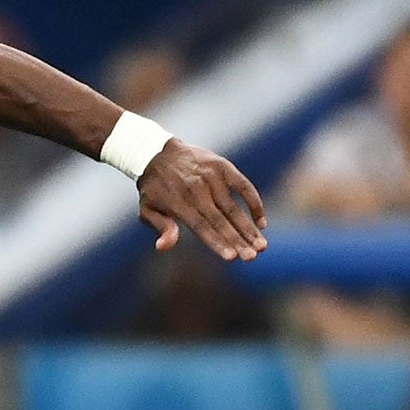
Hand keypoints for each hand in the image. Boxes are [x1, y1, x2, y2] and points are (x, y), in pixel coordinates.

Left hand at [136, 139, 267, 260]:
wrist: (156, 152)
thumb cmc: (153, 188)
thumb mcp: (147, 209)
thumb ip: (160, 227)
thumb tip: (163, 247)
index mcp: (179, 203)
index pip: (201, 227)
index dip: (217, 242)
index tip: (231, 257)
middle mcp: (197, 190)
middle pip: (221, 220)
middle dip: (238, 240)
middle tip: (252, 257)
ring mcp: (212, 177)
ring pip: (234, 207)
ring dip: (249, 228)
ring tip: (261, 246)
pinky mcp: (223, 167)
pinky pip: (244, 186)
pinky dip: (254, 203)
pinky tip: (261, 223)